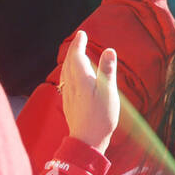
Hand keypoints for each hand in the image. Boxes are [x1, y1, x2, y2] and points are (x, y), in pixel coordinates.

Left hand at [60, 30, 118, 154]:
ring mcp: (69, 95)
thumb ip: (107, 71)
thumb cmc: (101, 117)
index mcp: (82, 80)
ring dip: (70, 60)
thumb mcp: (109, 92)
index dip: (79, 44)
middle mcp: (72, 86)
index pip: (77, 57)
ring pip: (66, 72)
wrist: (87, 141)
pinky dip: (69, 71)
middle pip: (69, 62)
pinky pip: (66, 80)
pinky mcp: (69, 103)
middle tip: (80, 39)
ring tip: (76, 53)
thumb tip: (109, 50)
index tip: (82, 34)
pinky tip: (72, 75)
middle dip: (74, 49)